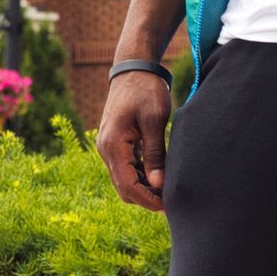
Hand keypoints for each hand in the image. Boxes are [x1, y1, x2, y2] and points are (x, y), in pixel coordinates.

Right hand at [97, 73, 169, 211]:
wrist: (133, 69)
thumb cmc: (145, 91)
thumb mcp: (154, 121)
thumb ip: (155, 154)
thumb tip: (159, 184)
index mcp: (113, 144)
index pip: (127, 185)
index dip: (148, 199)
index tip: (168, 206)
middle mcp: (105, 149)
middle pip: (123, 187)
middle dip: (145, 197)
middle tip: (171, 201)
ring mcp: (108, 146)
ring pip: (123, 180)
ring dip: (143, 188)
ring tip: (168, 190)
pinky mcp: (114, 143)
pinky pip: (125, 168)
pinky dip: (140, 176)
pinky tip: (159, 175)